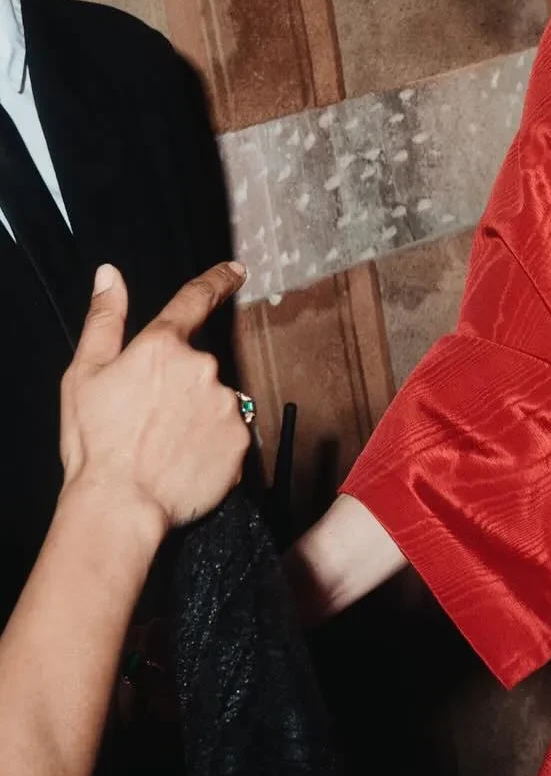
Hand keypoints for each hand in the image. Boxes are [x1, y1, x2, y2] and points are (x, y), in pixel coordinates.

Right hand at [60, 262, 250, 536]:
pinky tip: (183, 460)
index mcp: (163, 347)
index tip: (235, 270)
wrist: (120, 504)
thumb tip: (110, 276)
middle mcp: (203, 369)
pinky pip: (228, 435)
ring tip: (164, 445)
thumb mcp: (85, 374)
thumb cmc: (96, 443)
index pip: (196, 299)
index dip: (218, 280)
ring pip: (215, 401)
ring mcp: (226, 405)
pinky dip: (210, 444)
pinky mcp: (241, 441)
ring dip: (196, 416)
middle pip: (199, 367)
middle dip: (180, 386)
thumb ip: (104, 319)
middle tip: (149, 420)